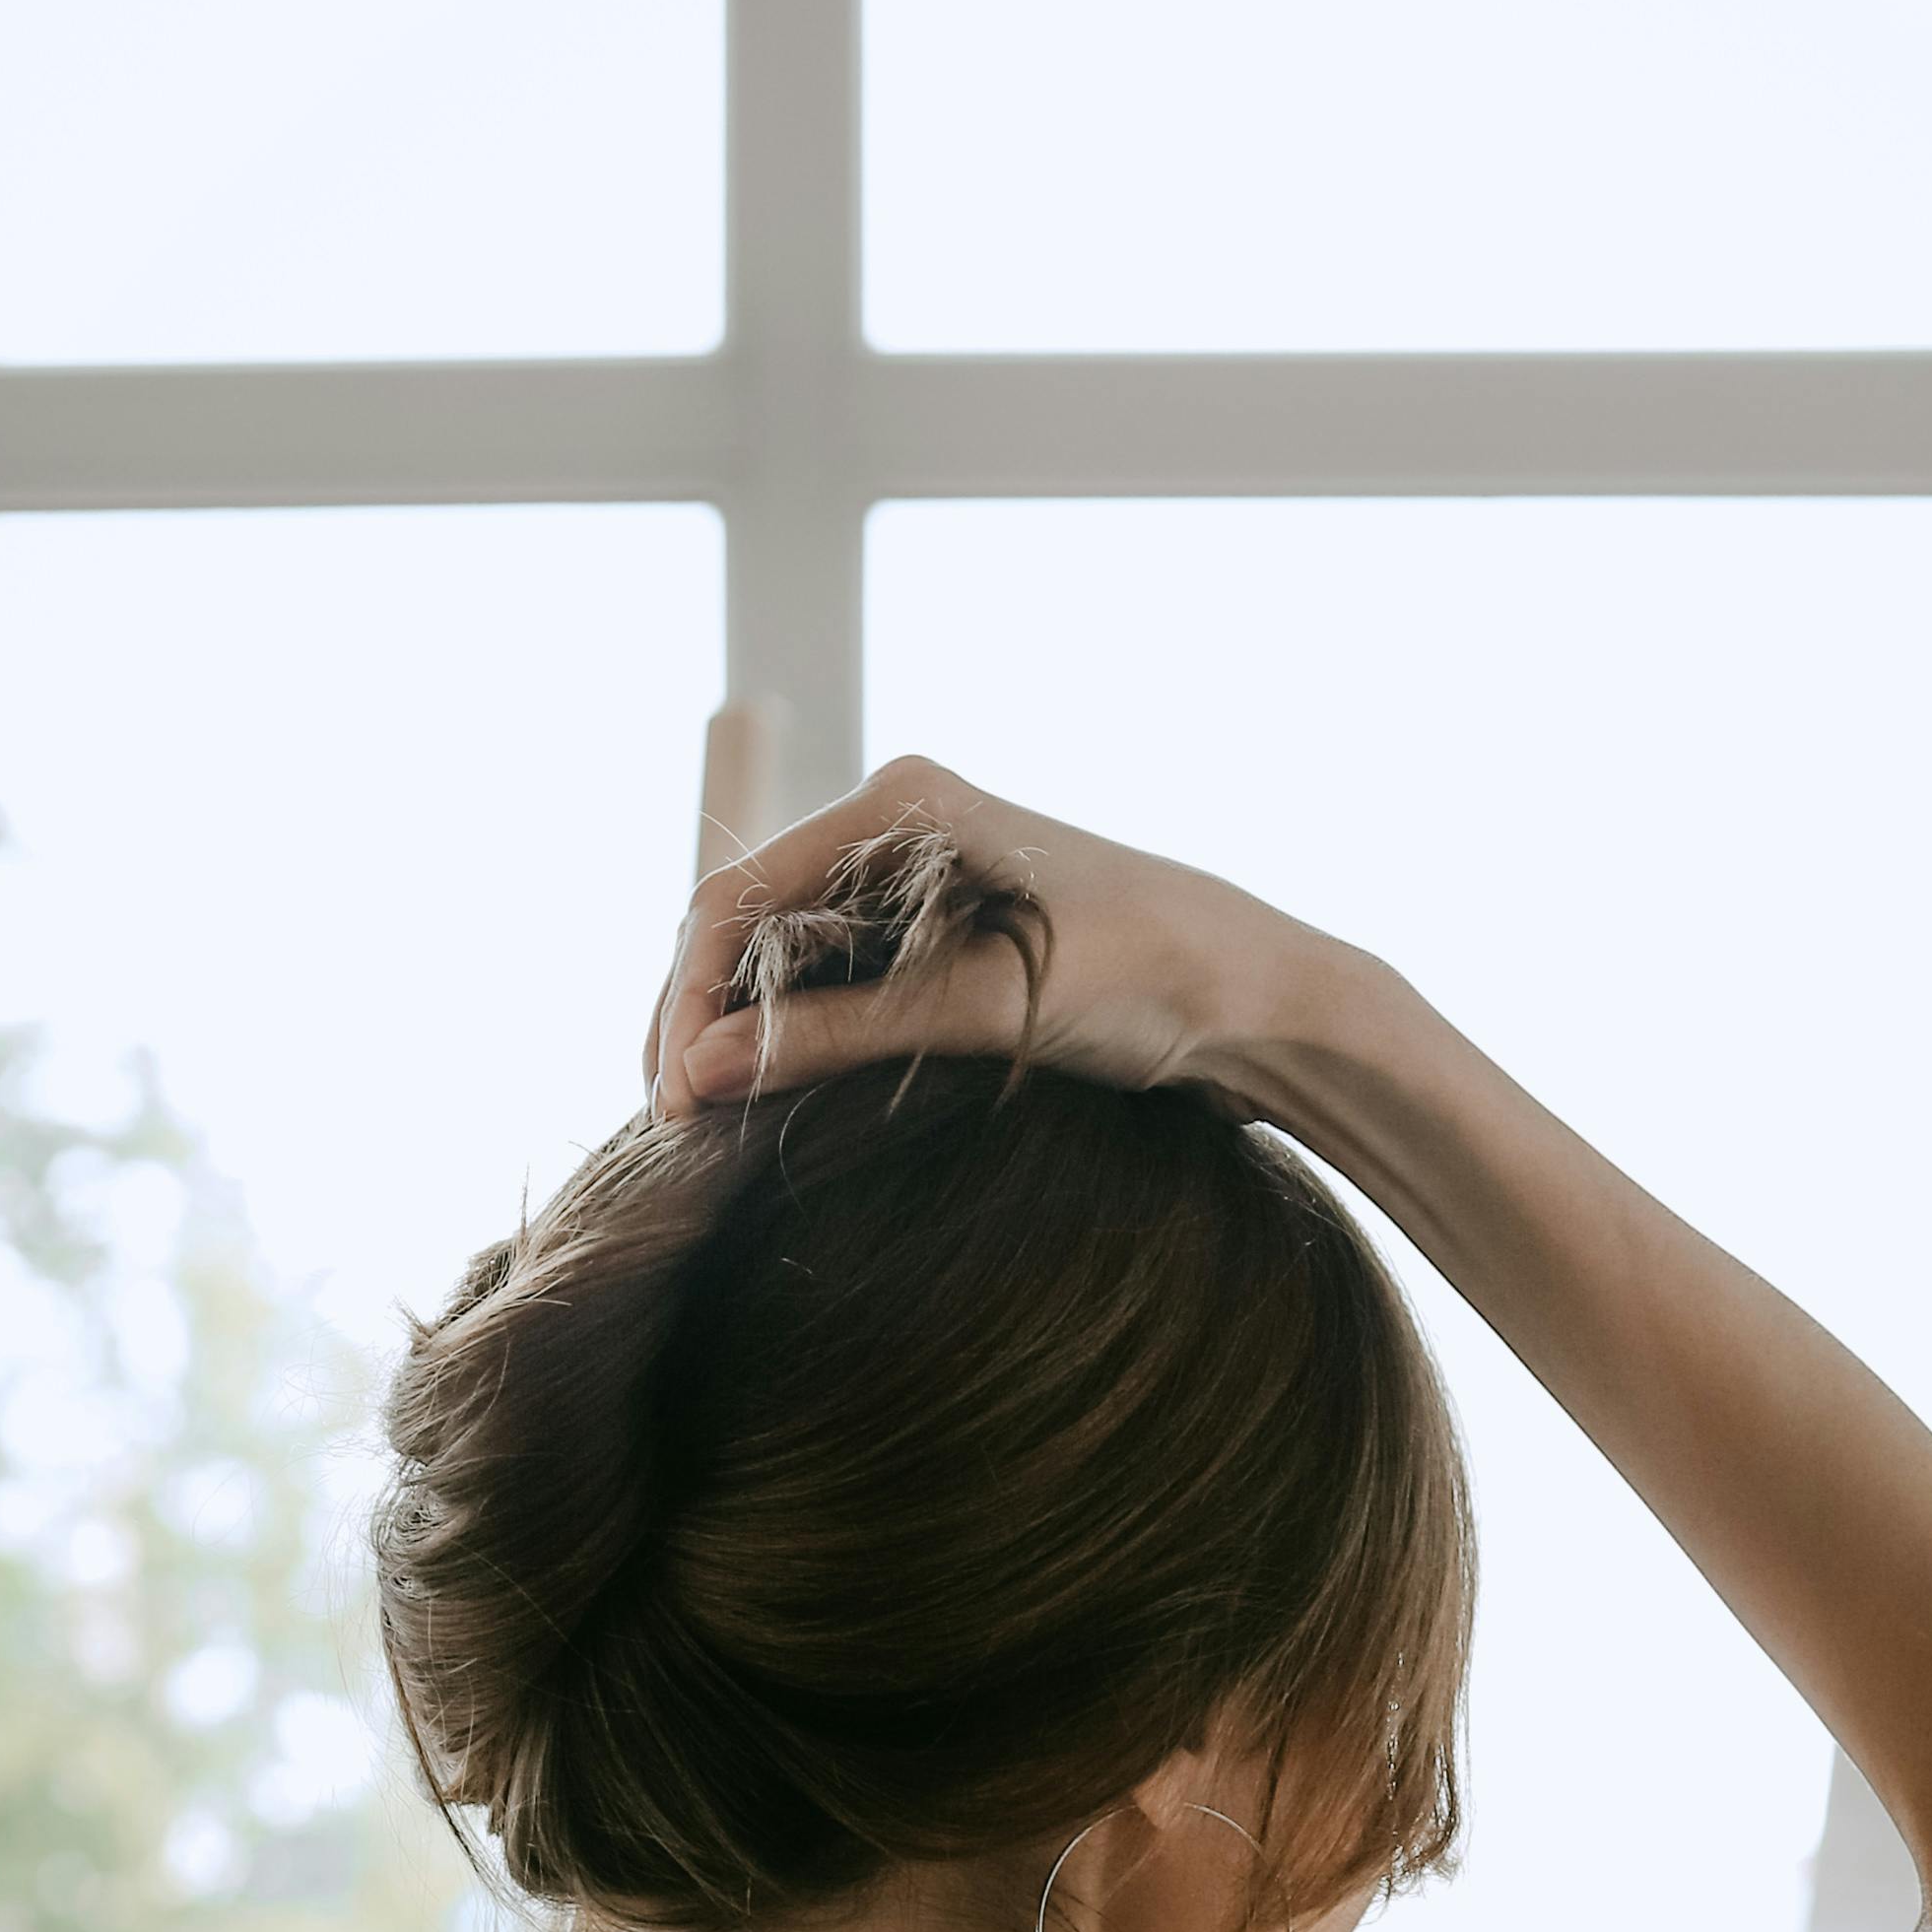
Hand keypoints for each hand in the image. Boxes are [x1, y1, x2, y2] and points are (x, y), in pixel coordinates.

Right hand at [643, 751, 1330, 1125]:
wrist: (1261, 998)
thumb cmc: (1148, 975)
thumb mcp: (983, 1007)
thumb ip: (836, 1036)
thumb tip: (698, 1073)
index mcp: (901, 803)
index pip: (735, 898)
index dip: (687, 1000)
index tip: (672, 1103)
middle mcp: (896, 829)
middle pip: (742, 925)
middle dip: (694, 1021)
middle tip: (670, 1128)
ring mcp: (915, 881)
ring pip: (778, 960)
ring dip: (733, 1037)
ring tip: (702, 1127)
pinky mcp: (939, 937)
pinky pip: (831, 982)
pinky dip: (790, 1040)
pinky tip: (766, 1102)